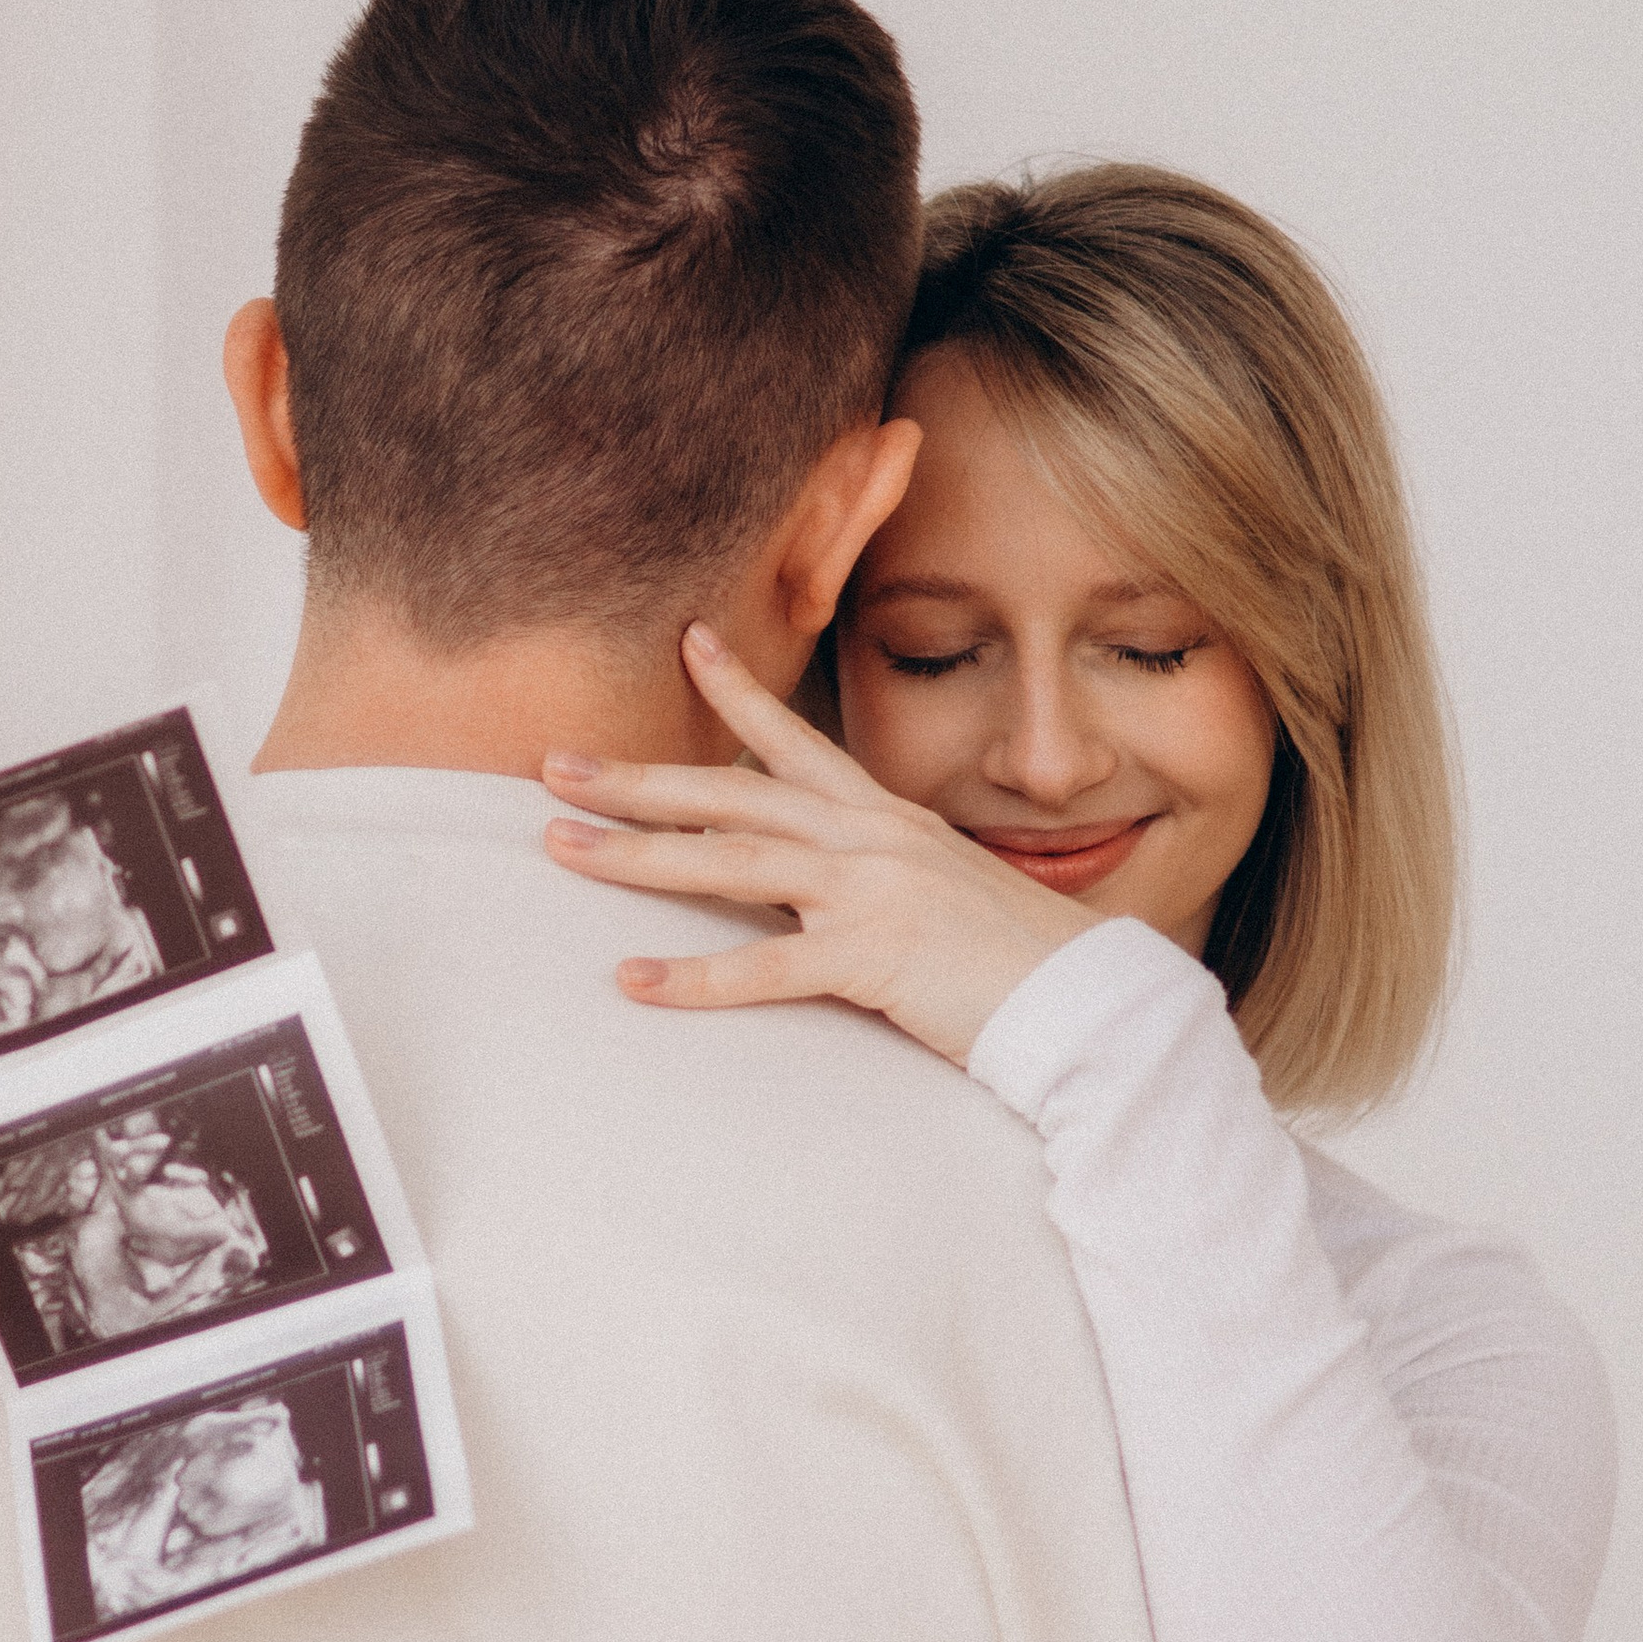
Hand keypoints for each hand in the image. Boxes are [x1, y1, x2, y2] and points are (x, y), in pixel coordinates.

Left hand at [540, 623, 1090, 1066]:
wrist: (1090, 1000)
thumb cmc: (1012, 960)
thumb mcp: (940, 894)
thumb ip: (880, 878)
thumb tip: (826, 885)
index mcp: (885, 820)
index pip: (796, 740)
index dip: (737, 689)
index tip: (684, 641)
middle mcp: (870, 839)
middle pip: (732, 791)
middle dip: (636, 777)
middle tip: (553, 764)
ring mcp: (871, 892)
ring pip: (730, 860)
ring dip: (635, 853)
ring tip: (559, 846)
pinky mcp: (874, 958)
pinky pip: (765, 967)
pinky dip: (692, 976)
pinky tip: (630, 978)